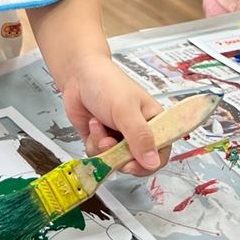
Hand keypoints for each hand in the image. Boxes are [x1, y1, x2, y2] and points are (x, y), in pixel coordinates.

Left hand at [62, 57, 168, 174]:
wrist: (78, 75)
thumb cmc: (107, 83)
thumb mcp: (126, 109)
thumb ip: (140, 137)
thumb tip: (153, 163)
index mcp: (154, 122)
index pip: (161, 153)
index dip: (148, 164)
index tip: (131, 164)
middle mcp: (139, 133)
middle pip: (137, 163)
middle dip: (119, 155)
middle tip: (108, 141)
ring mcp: (119, 138)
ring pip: (115, 161)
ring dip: (103, 146)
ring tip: (98, 124)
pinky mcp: (102, 141)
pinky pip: (100, 157)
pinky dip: (93, 144)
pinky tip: (92, 124)